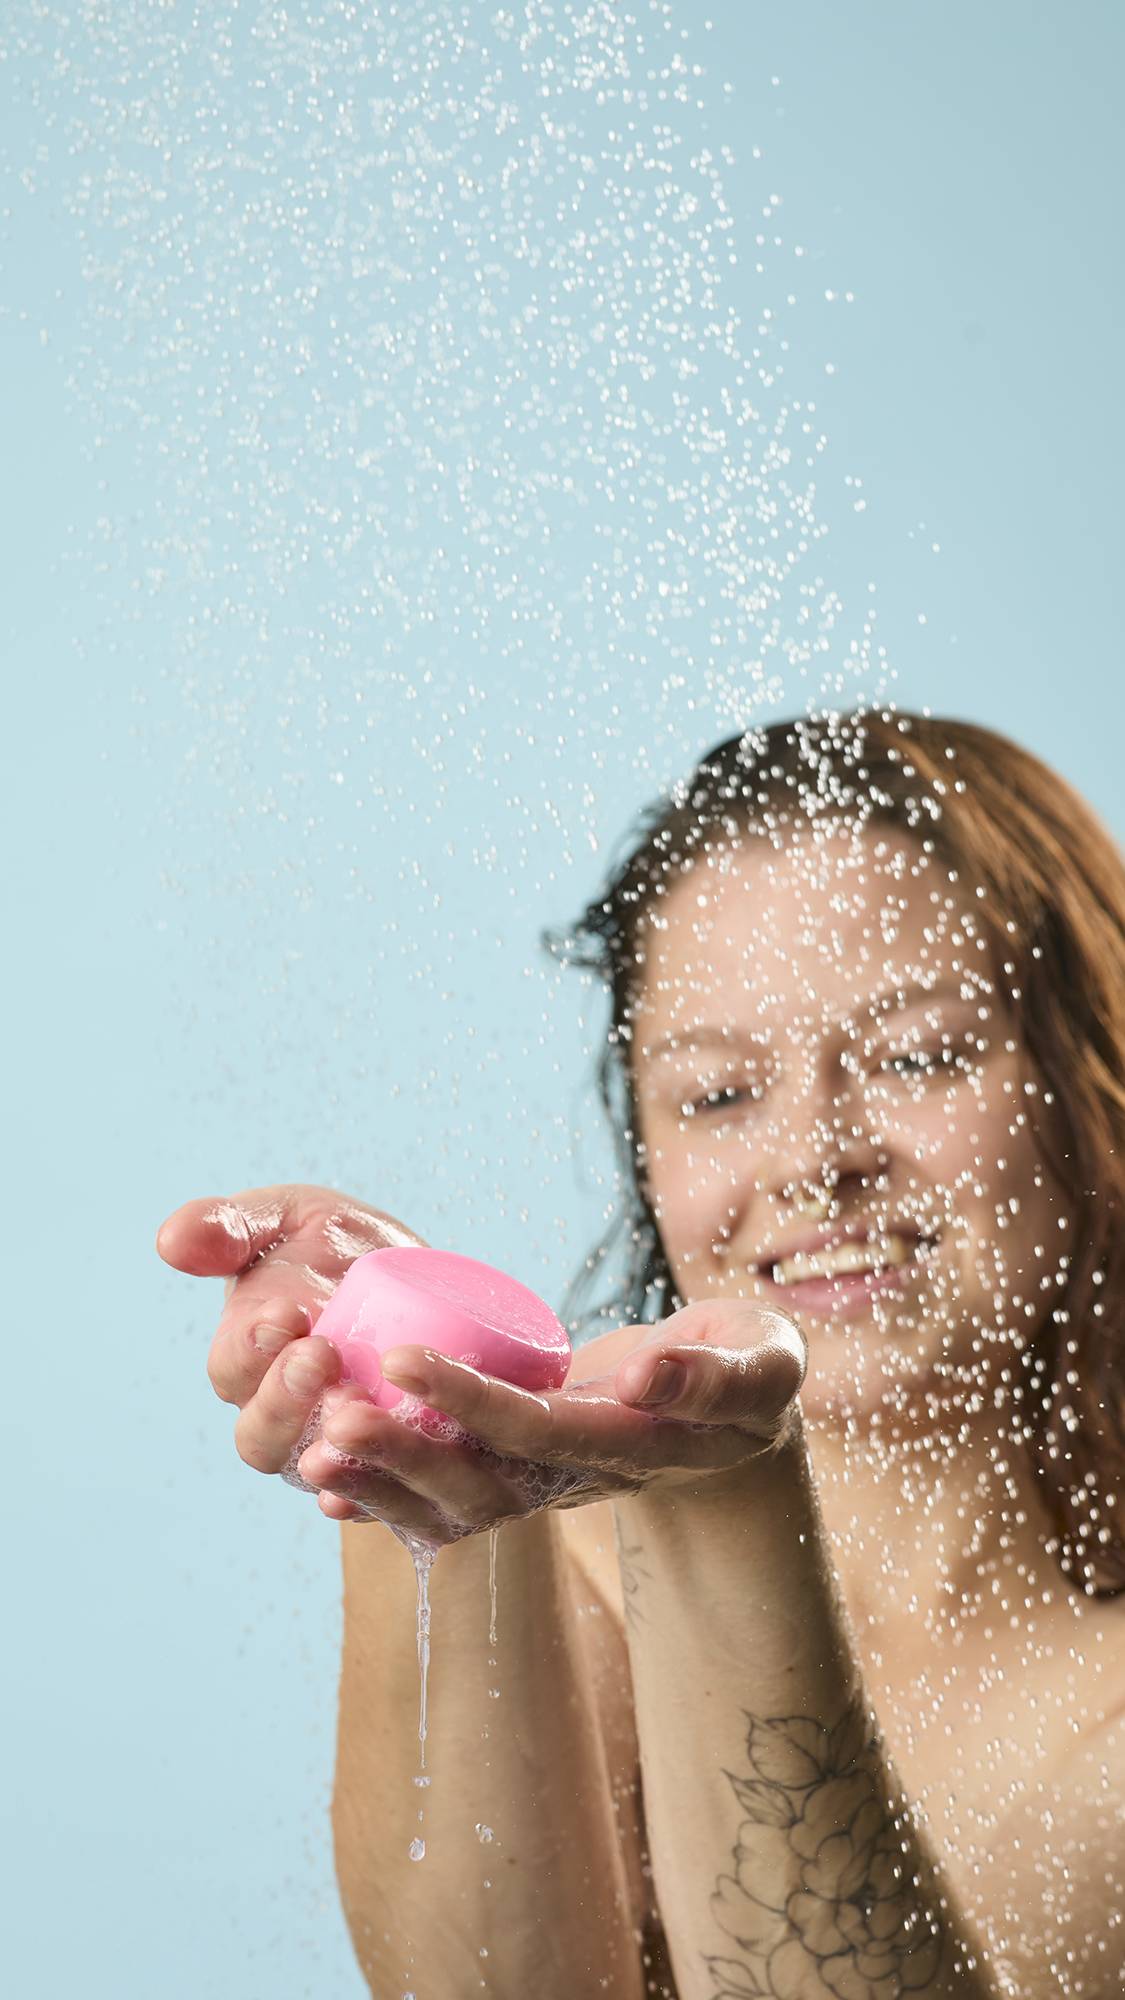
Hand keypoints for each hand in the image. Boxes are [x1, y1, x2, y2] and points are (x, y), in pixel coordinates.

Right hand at [156, 1184, 431, 1524]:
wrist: (422, 1282)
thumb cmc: (336, 1247)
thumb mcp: (289, 1217)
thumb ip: (232, 1226)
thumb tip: (170, 1241)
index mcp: (248, 1357)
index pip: (233, 1369)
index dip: (253, 1347)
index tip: (286, 1313)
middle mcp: (280, 1414)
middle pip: (262, 1437)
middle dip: (286, 1398)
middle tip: (323, 1353)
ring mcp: (329, 1446)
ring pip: (312, 1469)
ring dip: (329, 1447)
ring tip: (358, 1407)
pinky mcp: (385, 1466)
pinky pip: (375, 1496)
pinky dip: (370, 1494)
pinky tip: (383, 1475)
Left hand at [299, 1298, 807, 1544]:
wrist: (741, 1418)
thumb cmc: (755, 1370)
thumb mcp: (763, 1363)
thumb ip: (714, 1373)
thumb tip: (647, 1373)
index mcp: (634, 1446)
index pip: (541, 1429)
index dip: (471, 1399)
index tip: (401, 1357)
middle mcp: (582, 1477)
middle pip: (481, 1476)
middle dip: (403, 1450)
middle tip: (327, 1417)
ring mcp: (551, 1483)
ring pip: (456, 1496)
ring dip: (384, 1478)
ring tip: (311, 1447)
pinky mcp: (527, 1474)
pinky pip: (451, 1495)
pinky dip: (390, 1493)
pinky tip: (324, 1480)